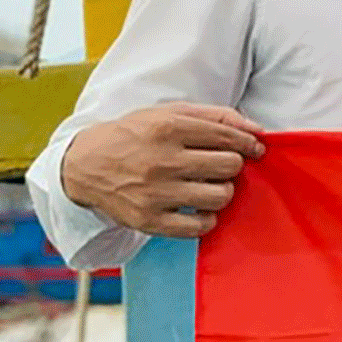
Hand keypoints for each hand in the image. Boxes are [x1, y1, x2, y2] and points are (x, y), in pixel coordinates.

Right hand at [59, 103, 266, 238]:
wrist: (84, 165)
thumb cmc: (134, 136)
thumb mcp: (168, 113)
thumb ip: (214, 116)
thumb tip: (257, 129)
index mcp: (167, 128)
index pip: (227, 136)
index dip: (248, 142)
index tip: (253, 148)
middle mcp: (162, 160)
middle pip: (228, 165)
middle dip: (233, 164)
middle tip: (221, 165)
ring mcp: (155, 193)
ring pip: (219, 196)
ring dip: (223, 191)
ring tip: (209, 186)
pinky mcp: (149, 221)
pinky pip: (199, 227)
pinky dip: (206, 219)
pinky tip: (197, 208)